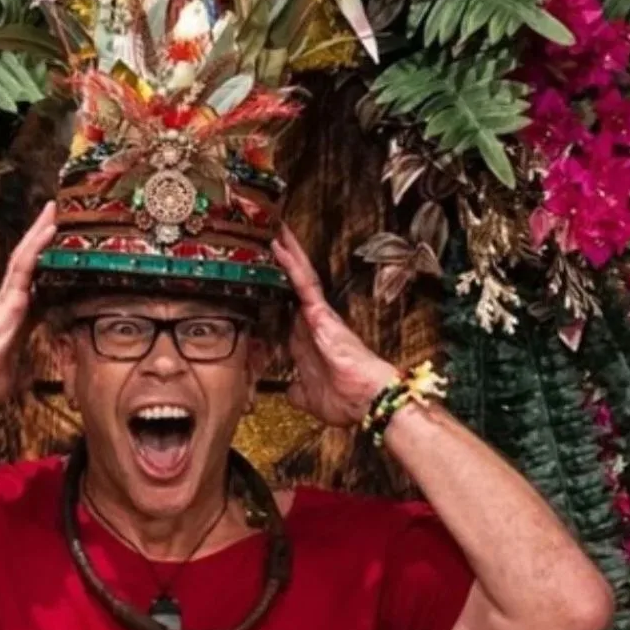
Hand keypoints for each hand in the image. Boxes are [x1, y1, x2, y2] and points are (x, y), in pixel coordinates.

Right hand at [0, 201, 57, 401]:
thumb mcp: (18, 373)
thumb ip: (30, 366)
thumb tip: (41, 375)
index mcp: (18, 317)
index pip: (38, 284)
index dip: (48, 266)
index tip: (61, 250)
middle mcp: (13, 301)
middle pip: (30, 262)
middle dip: (42, 238)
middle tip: (57, 212)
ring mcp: (9, 297)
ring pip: (27, 257)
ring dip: (40, 232)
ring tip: (54, 210)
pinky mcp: (9, 298)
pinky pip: (24, 265)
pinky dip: (37, 246)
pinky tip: (48, 229)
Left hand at [272, 224, 397, 428]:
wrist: (367, 402)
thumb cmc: (347, 401)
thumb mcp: (309, 398)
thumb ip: (296, 391)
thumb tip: (288, 390)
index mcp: (307, 343)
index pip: (286, 311)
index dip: (275, 292)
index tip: (262, 276)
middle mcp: (312, 324)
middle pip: (292, 285)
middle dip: (281, 262)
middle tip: (267, 235)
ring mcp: (318, 315)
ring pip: (299, 276)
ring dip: (286, 252)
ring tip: (273, 227)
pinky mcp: (321, 313)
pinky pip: (304, 283)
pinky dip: (291, 264)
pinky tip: (280, 245)